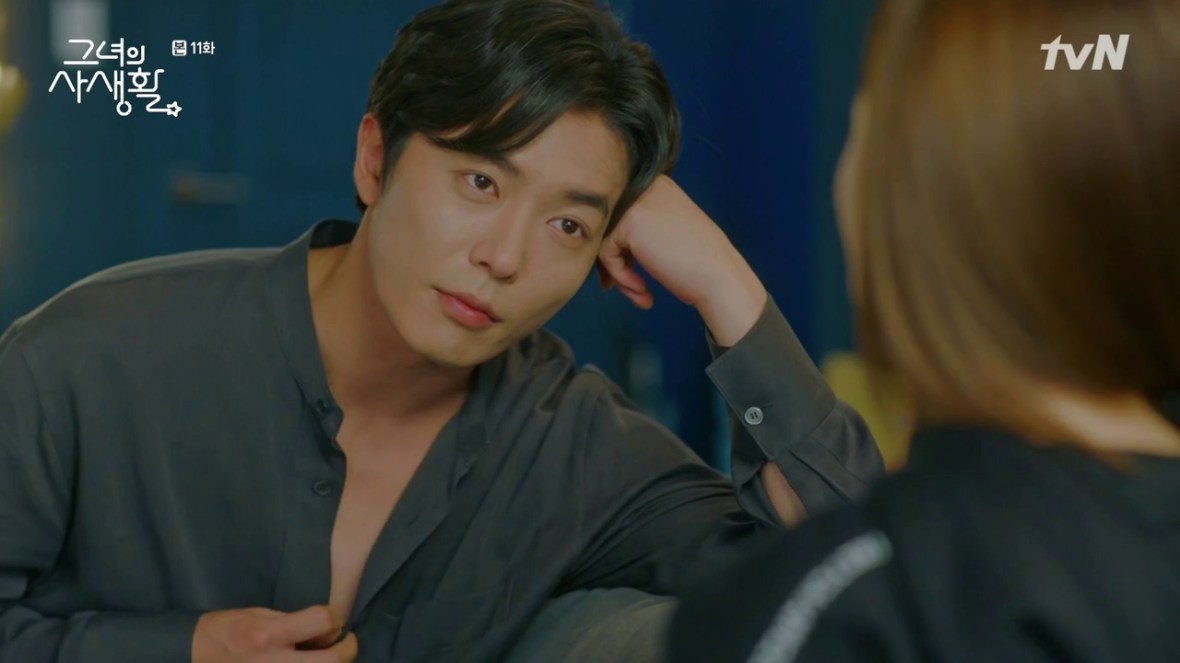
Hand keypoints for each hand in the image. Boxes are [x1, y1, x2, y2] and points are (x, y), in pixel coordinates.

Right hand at [192, 605, 357, 662]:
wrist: (197, 656)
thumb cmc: (230, 630)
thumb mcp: (260, 615)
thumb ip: (294, 622)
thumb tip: (327, 630)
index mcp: (269, 635)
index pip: (323, 621)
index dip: (335, 616)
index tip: (334, 618)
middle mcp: (274, 662)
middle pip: (333, 660)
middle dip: (347, 649)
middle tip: (346, 642)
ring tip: (328, 655)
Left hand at [598, 175, 766, 345]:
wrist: (720, 278)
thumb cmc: (698, 263)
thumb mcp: (666, 232)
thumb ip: (639, 228)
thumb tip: (599, 237)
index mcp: (657, 185)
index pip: (619, 216)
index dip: (623, 250)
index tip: (632, 276)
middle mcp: (646, 186)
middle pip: (608, 226)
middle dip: (616, 263)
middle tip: (634, 289)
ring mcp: (637, 201)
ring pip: (605, 240)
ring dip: (620, 274)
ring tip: (641, 294)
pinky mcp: (629, 221)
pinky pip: (606, 253)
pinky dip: (621, 276)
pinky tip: (643, 290)